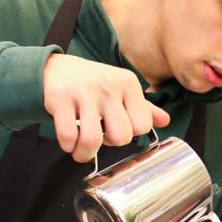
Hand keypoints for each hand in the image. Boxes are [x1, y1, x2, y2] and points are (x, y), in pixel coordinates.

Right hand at [43, 53, 170, 161]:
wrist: (56, 67)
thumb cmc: (95, 84)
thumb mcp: (123, 89)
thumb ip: (144, 108)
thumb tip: (165, 121)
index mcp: (129, 84)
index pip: (142, 125)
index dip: (130, 134)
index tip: (117, 129)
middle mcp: (109, 86)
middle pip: (121, 137)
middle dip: (110, 144)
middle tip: (100, 137)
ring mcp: (84, 92)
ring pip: (92, 140)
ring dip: (84, 153)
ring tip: (81, 150)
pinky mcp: (60, 98)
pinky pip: (68, 135)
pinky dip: (67, 146)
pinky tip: (68, 141)